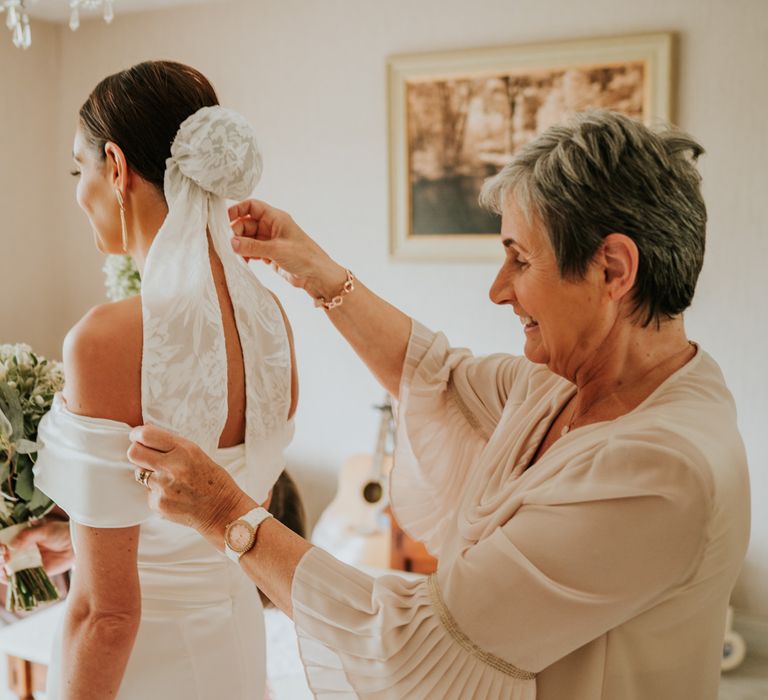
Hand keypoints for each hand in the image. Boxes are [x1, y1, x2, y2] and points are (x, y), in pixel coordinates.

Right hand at [0, 519, 73, 581]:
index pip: (3, 543)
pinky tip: (8, 576)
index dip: (0, 546)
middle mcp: (20, 552)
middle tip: (4, 557)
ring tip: (5, 566)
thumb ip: (28, 536)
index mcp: (20, 538)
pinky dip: (10, 579)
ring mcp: (25, 563)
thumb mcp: (44, 530)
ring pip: (6, 570)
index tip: (2, 547)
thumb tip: (10, 546)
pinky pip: (18, 580)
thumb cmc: (60, 533)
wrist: (75, 544)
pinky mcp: (32, 573)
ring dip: (2, 570)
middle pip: (2, 558)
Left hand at [127, 425, 256, 547]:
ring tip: (169, 480)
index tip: (138, 437)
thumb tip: (145, 438)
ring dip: (149, 474)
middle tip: (146, 456)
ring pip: (139, 473)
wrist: (223, 510)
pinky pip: (147, 492)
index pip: (146, 435)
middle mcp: (172, 467)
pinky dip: (157, 492)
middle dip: (137, 452)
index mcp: (184, 450)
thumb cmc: (213, 479)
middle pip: (134, 453)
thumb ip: (172, 446)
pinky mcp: (157, 504)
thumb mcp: (197, 454)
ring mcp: (163, 487)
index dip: (137, 435)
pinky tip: (174, 495)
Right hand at [228, 199, 347, 299]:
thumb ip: (252, 246)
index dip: (238, 210)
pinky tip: (243, 262)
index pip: (252, 206)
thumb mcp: (276, 250)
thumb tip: (231, 242)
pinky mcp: (270, 254)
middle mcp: (272, 227)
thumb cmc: (304, 256)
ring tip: (234, 255)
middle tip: (230, 244)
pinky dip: (246, 255)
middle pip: (246, 223)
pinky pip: (252, 251)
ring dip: (240, 245)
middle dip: (236, 233)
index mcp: (276, 218)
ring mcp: (270, 241)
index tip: (225, 220)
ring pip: (247, 238)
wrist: (317, 276)